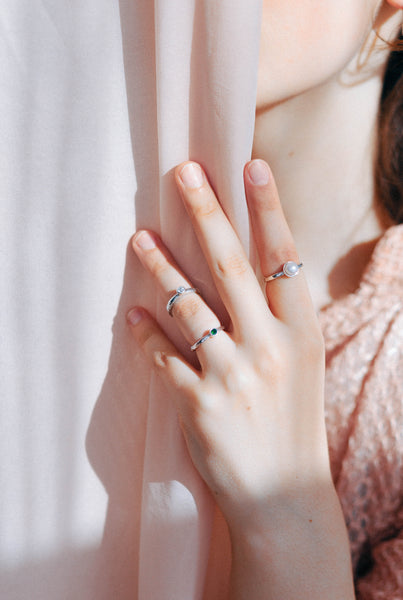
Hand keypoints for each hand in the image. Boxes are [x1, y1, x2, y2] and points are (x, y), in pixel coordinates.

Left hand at [126, 159, 332, 534]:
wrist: (284, 494)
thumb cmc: (293, 423)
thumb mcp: (303, 365)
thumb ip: (280, 319)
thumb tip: (252, 271)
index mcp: (302, 333)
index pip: (284, 257)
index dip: (268, 208)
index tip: (250, 165)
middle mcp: (270, 348)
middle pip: (232, 266)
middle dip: (207, 213)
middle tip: (184, 172)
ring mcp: (233, 376)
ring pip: (188, 306)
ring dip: (161, 267)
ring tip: (138, 238)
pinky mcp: (199, 404)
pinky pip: (163, 358)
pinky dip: (145, 335)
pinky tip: (133, 314)